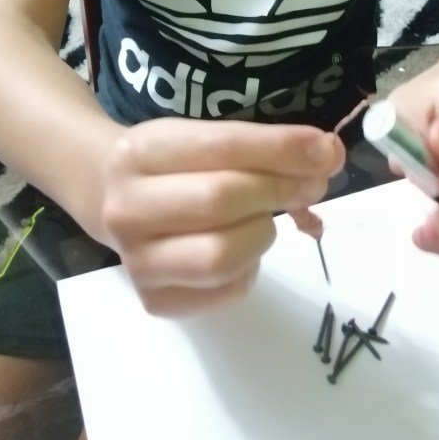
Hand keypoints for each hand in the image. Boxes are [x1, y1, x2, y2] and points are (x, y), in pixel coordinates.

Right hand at [98, 118, 344, 316]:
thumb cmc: (173, 162)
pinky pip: (225, 291)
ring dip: (262, 233)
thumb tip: (328, 155)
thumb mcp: (204, 138)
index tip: (325, 148)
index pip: (221, 146)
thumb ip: (264, 147)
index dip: (281, 148)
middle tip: (312, 184)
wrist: (110, 198)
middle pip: (222, 200)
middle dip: (279, 189)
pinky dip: (250, 269)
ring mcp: (137, 260)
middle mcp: (128, 207)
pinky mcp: (154, 301)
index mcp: (141, 152)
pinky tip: (243, 249)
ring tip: (265, 219)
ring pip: (223, 255)